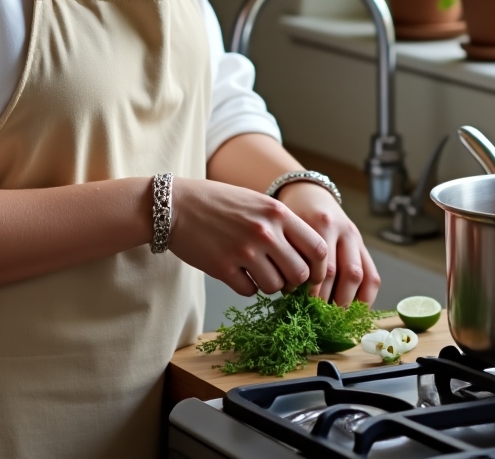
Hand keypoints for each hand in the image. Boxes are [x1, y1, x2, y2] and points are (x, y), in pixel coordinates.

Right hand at [168, 178, 327, 296]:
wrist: (175, 206)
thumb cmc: (217, 202)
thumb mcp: (256, 202)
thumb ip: (282, 225)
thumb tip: (307, 260)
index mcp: (276, 212)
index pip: (318, 249)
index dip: (319, 268)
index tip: (311, 274)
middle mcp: (264, 231)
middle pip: (300, 274)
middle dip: (293, 281)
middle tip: (281, 276)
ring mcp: (244, 251)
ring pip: (275, 287)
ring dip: (268, 284)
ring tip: (254, 269)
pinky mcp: (224, 268)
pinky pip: (249, 291)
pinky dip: (245, 285)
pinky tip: (235, 270)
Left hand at [276, 183, 379, 305]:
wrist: (309, 193)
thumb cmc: (293, 215)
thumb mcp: (288, 227)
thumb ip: (291, 254)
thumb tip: (292, 295)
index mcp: (320, 223)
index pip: (323, 265)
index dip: (315, 291)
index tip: (304, 306)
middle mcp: (341, 229)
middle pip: (342, 272)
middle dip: (331, 299)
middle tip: (320, 317)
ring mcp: (355, 237)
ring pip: (359, 275)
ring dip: (348, 301)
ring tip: (335, 317)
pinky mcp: (363, 245)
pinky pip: (372, 275)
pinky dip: (366, 297)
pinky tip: (355, 310)